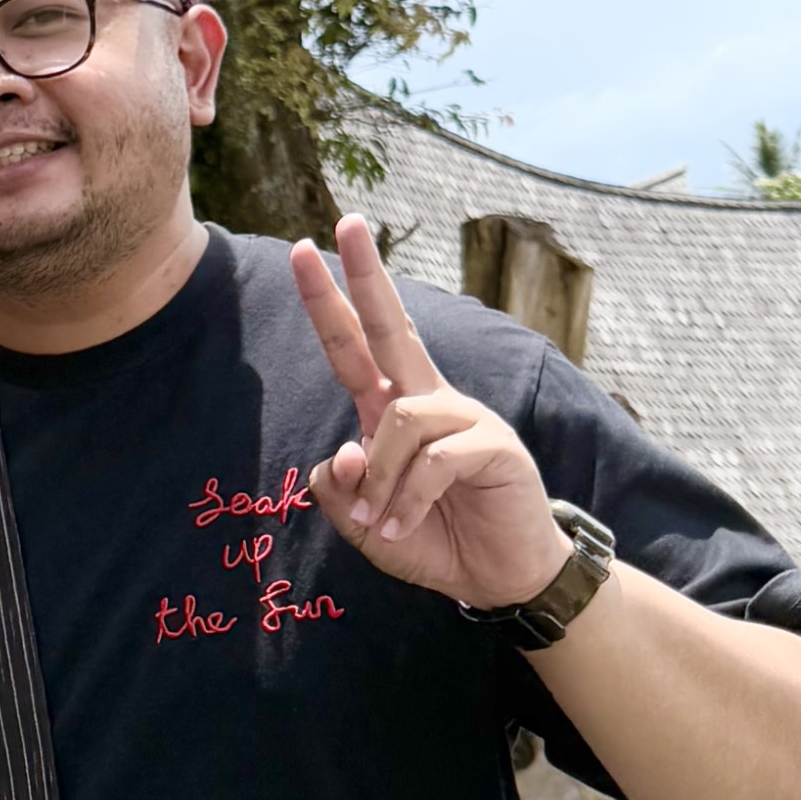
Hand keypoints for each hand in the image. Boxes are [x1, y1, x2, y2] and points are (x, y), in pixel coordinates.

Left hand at [290, 219, 570, 611]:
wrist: (497, 578)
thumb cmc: (431, 540)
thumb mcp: (363, 524)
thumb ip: (340, 491)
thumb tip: (346, 451)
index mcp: (393, 410)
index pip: (355, 346)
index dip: (328, 302)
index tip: (303, 250)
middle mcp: (428, 401)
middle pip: (391, 327)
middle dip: (365, 276)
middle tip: (346, 221)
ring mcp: (464, 418)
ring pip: (397, 422)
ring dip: (380, 483)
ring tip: (383, 523)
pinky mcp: (493, 444)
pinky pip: (431, 461)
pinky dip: (408, 501)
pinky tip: (404, 526)